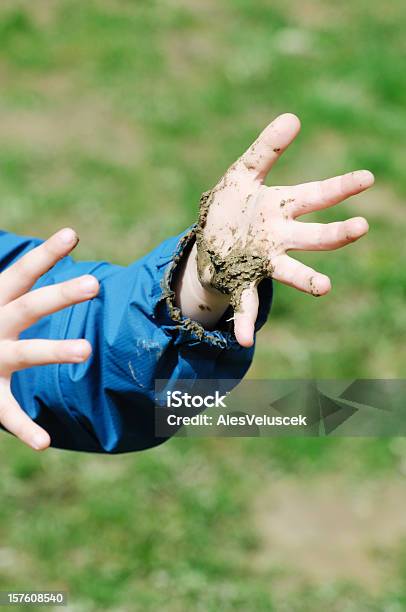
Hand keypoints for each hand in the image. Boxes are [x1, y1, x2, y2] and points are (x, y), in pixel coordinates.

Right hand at [0, 228, 98, 450]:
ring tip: (86, 350)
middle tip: (95, 283)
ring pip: (24, 353)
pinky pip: (6, 412)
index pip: (21, 273)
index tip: (72, 234)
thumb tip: (59, 244)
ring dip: (54, 350)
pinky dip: (24, 428)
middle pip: (29, 306)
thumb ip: (16, 287)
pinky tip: (44, 443)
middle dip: (60, 295)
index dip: (45, 254)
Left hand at [194, 113, 373, 346]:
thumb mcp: (243, 172)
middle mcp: (280, 238)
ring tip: (324, 288)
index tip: (367, 179)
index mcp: (282, 208)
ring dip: (307, 280)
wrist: (210, 240)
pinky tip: (246, 340)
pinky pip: (247, 304)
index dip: (341, 188)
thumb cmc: (232, 205)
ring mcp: (264, 262)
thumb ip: (266, 149)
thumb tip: (294, 118)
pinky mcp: (242, 282)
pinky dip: (247, 322)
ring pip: (291, 272)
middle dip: (335, 233)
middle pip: (313, 236)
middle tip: (359, 227)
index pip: (317, 196)